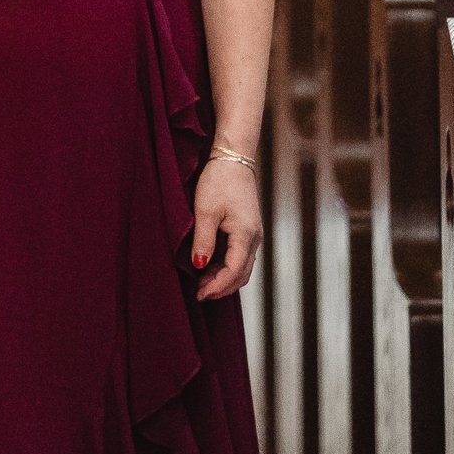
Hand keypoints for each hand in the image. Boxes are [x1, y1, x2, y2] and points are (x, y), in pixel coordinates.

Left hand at [191, 154, 262, 299]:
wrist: (234, 158)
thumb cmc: (219, 181)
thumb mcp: (205, 210)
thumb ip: (203, 240)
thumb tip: (200, 266)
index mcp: (246, 235)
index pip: (234, 272)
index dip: (217, 287)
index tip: (199, 295)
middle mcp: (254, 238)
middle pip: (242, 274)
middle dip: (222, 288)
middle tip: (199, 295)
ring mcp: (253, 233)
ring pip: (242, 267)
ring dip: (224, 278)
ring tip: (202, 284)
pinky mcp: (248, 228)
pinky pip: (240, 256)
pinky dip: (227, 267)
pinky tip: (211, 267)